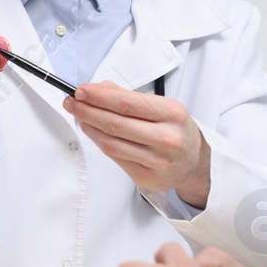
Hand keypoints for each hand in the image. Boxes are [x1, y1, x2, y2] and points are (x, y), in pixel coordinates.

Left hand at [64, 82, 210, 206]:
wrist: (194, 162)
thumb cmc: (175, 129)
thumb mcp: (161, 106)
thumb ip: (129, 97)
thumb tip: (99, 88)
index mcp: (172, 113)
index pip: (127, 102)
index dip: (99, 96)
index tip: (82, 90)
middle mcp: (167, 138)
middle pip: (115, 123)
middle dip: (88, 110)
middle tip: (72, 102)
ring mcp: (157, 161)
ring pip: (111, 142)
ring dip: (89, 127)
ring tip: (78, 115)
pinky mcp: (146, 177)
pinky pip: (115, 157)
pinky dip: (99, 142)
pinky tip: (91, 131)